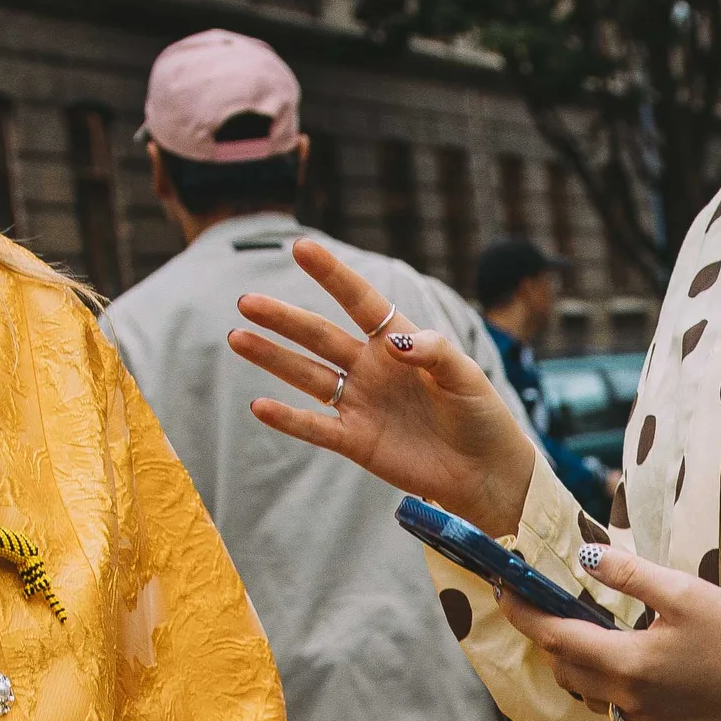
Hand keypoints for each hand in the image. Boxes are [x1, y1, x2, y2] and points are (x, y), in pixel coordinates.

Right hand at [229, 240, 537, 536]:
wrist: (483, 472)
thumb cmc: (480, 415)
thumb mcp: (465, 375)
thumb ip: (434, 352)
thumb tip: (393, 343)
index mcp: (399, 341)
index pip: (359, 301)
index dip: (331, 275)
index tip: (301, 248)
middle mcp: (371, 367)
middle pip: (319, 336)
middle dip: (284, 319)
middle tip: (247, 301)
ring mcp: (360, 403)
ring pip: (307, 375)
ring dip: (272, 358)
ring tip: (237, 337)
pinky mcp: (356, 441)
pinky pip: (315, 427)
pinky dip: (288, 418)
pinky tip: (259, 405)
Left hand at [500, 539, 720, 720]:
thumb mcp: (683, 591)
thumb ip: (630, 574)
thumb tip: (585, 556)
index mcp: (627, 663)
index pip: (555, 638)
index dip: (524, 614)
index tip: (505, 591)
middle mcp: (628, 697)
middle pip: (564, 669)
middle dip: (548, 638)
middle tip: (544, 603)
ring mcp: (646, 715)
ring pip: (588, 691)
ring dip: (575, 662)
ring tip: (583, 628)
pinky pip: (617, 703)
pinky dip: (605, 679)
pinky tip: (626, 654)